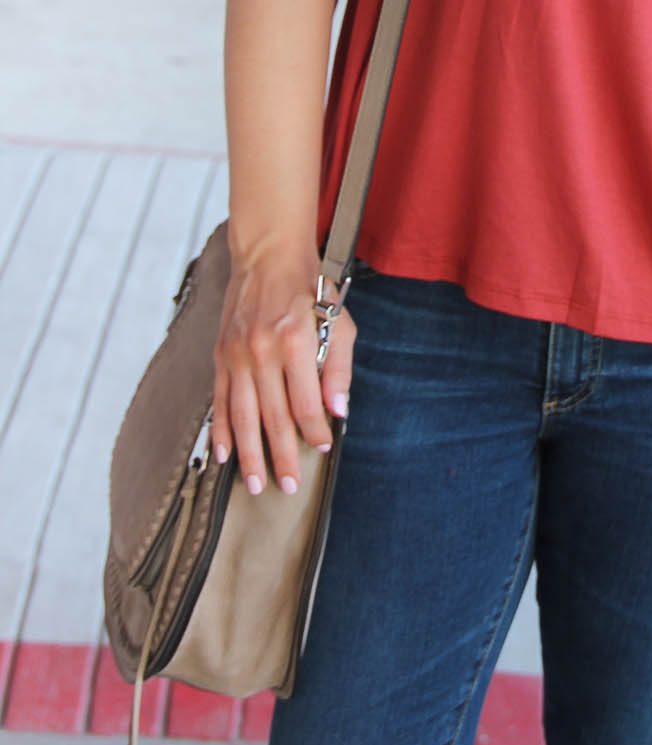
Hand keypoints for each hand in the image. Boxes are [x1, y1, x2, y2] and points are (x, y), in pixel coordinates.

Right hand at [212, 250, 354, 497]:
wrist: (268, 257)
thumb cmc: (310, 290)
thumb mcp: (339, 322)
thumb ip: (339, 369)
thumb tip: (339, 412)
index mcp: (296, 341)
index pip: (306, 402)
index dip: (314, 430)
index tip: (321, 448)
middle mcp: (263, 350)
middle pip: (273, 416)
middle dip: (281, 456)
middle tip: (287, 487)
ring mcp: (237, 354)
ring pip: (243, 416)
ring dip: (249, 454)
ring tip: (255, 484)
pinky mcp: (220, 355)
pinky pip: (220, 401)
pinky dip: (221, 431)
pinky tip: (224, 455)